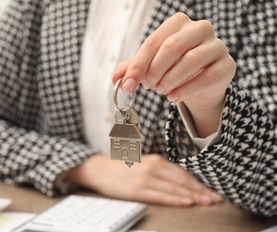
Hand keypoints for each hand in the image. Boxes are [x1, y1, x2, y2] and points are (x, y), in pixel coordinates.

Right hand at [65, 154, 221, 206]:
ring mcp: (146, 178)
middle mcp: (153, 167)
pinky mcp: (138, 189)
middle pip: (182, 180)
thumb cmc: (123, 169)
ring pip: (175, 188)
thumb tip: (182, 183)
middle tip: (215, 199)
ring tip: (207, 202)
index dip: (199, 184)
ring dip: (193, 196)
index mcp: (156, 161)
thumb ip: (161, 171)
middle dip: (201, 191)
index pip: (183, 174)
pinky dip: (175, 199)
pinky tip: (186, 202)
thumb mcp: (144, 165)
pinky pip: (161, 195)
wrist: (100, 170)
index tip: (212, 191)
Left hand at [112, 13, 235, 136]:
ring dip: (170, 80)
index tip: (128, 85)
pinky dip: (186, 90)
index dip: (137, 66)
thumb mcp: (151, 67)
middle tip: (149, 86)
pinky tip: (174, 97)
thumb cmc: (173, 70)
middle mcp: (200, 28)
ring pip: (191, 61)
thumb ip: (133, 69)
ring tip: (162, 90)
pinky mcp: (227, 65)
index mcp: (178, 23)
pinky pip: (206, 77)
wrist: (201, 85)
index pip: (153, 42)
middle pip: (172, 47)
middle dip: (155, 71)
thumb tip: (115, 78)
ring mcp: (217, 45)